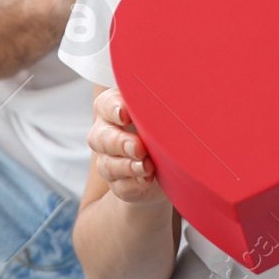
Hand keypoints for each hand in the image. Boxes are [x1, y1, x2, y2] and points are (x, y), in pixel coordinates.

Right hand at [89, 87, 165, 204]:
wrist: (168, 165)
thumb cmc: (164, 126)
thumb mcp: (164, 110)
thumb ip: (161, 103)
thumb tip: (177, 92)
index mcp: (114, 109)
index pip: (105, 105)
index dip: (113, 109)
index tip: (126, 113)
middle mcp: (106, 134)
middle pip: (101, 138)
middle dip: (120, 143)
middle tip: (139, 147)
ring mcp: (109, 161)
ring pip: (108, 165)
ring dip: (128, 166)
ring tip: (147, 167)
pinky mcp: (119, 184)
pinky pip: (120, 186)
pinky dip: (134, 184)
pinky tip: (146, 180)